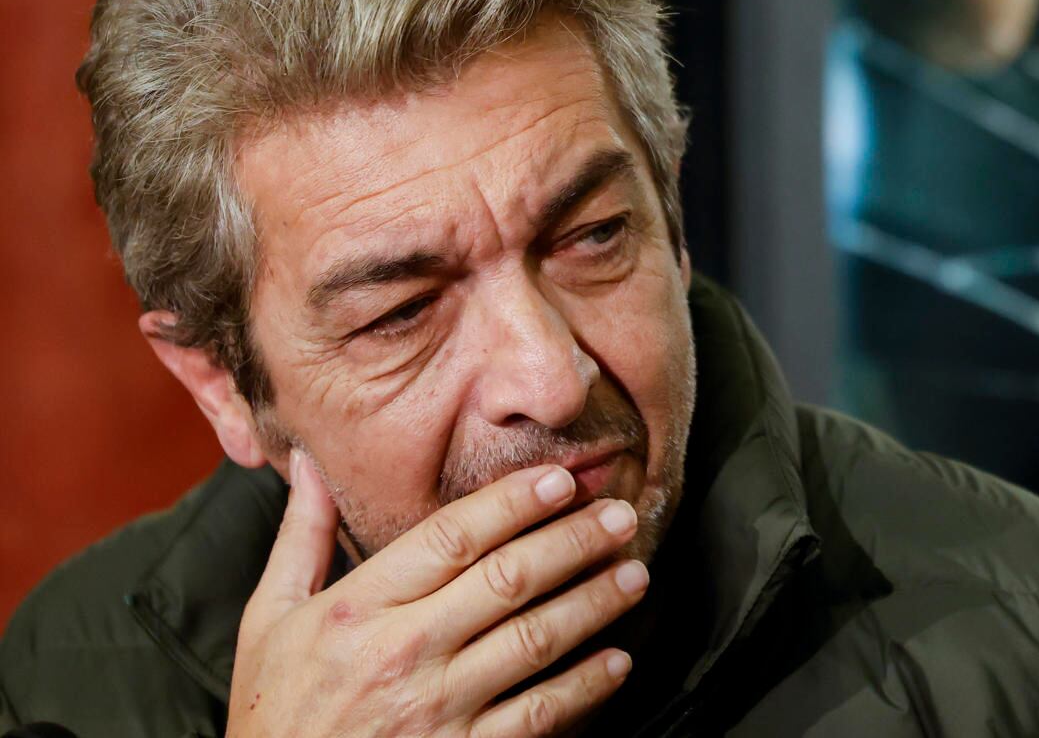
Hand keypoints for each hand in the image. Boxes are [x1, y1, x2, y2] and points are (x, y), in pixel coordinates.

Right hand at [228, 451, 648, 736]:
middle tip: (622, 516)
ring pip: (535, 640)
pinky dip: (586, 686)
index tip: (561, 478)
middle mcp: (399, 653)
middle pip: (508, 578)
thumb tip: (306, 461)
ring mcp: (434, 710)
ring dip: (595, 602)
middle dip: (575, 540)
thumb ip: (300, 538)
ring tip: (634, 575)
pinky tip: (617, 662)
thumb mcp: (270, 622)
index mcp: (354, 609)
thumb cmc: (274, 714)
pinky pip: (539, 715)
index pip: (450, 536)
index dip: (514, 501)